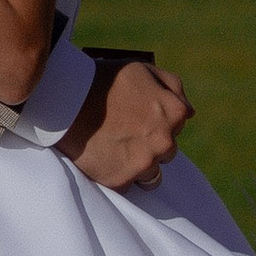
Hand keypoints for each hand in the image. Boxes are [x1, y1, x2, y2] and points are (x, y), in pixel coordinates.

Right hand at [55, 48, 190, 191]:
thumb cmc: (103, 80)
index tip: (136, 116)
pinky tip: (103, 158)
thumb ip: (173, 87)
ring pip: (151, 176)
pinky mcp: (121, 181)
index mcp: (174, 113)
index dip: (156, 121)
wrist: (66, 99)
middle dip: (149, 145)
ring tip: (113, 148)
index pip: (177, 126)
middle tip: (123, 132)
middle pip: (166, 154)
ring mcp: (143, 164)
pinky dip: (116, 175)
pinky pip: (127, 186)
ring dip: (137, 165)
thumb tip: (190, 112)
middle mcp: (164, 142)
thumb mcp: (142, 70)